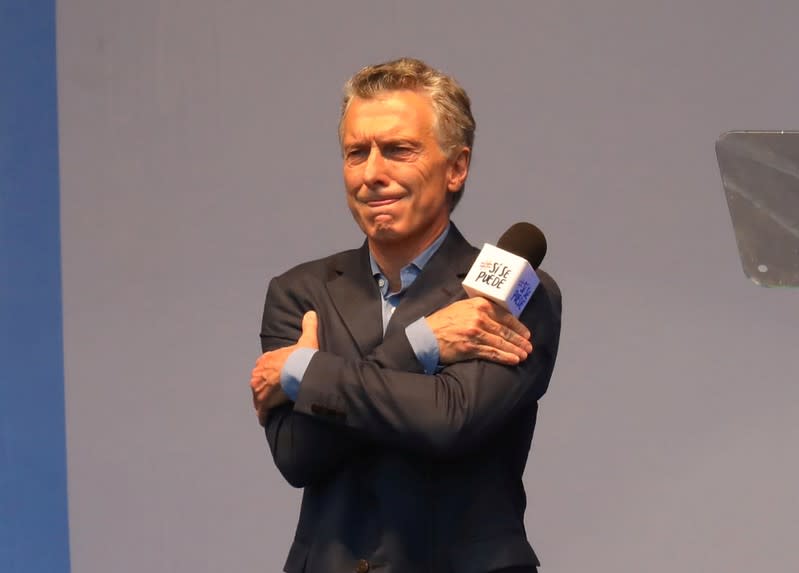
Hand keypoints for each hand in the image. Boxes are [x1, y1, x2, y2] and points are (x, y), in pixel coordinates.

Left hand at [250, 310, 318, 425]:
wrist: (300, 370)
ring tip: (269, 409)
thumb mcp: (306, 338)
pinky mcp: (264, 402)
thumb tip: (311, 313)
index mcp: (266, 360)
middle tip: (272, 396)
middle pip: (258, 383)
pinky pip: (262, 411)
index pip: (263, 368)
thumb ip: (308, 325)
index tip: (274, 379)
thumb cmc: (302, 356)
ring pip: (258, 398)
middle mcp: (259, 374)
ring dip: (262, 403)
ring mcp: (260, 389)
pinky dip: (264, 416)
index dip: (268, 374)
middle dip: (263, 389)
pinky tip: (265, 420)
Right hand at [425, 298, 531, 365]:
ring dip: (515, 350)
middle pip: (505, 330)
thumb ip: (480, 310)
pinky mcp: (471, 347)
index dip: (518, 326)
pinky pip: (492, 353)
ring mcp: (475, 333)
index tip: (526, 334)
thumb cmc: (443, 321)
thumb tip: (499, 318)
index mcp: (479, 304)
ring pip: (501, 342)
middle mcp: (479, 317)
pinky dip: (504, 357)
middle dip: (519, 340)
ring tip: (524, 356)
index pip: (505, 315)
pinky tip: (513, 360)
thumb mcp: (462, 308)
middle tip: (529, 347)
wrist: (426, 335)